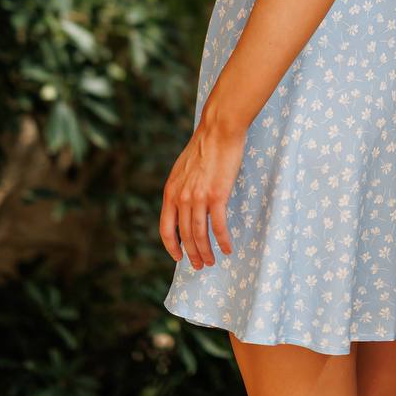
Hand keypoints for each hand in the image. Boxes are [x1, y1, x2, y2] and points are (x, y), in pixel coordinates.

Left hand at [159, 116, 246, 268]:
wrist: (218, 130)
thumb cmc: (204, 146)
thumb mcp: (182, 169)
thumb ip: (181, 188)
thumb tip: (184, 205)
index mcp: (171, 191)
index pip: (166, 228)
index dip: (171, 246)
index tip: (178, 257)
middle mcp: (182, 197)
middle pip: (185, 235)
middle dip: (192, 254)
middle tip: (201, 265)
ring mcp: (198, 198)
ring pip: (200, 235)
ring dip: (206, 252)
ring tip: (212, 261)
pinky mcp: (217, 196)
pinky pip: (218, 227)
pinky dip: (223, 241)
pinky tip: (228, 248)